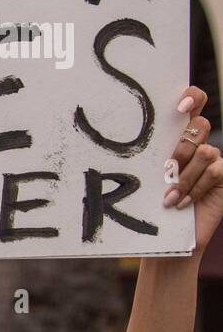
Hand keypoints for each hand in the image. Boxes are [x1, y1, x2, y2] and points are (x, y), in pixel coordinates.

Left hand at [163, 87, 222, 254]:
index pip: (192, 103)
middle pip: (199, 126)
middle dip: (182, 147)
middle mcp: (198, 143)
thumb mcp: (147, 176)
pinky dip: (196, 188)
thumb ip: (148, 156)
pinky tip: (182, 203)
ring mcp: (213, 159)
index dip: (191, 97)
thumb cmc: (151, 203)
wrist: (168, 234)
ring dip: (184, 177)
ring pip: (205, 152)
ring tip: (170, 198)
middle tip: (167, 168)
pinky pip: (215, 170)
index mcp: (177, 136)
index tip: (179, 107)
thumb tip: (118, 142)